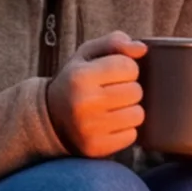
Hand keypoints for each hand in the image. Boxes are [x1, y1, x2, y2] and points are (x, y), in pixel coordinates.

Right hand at [53, 34, 147, 157]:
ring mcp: (90, 128)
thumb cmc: (75, 82)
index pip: (128, 67)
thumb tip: (142, 49)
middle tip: (113, 92)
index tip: (114, 74)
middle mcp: (84, 103)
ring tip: (113, 108)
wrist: (49, 119)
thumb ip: (114, 42)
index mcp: (80, 76)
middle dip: (129, 89)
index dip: (126, 68)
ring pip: (137, 115)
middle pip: (136, 91)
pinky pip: (132, 135)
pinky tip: (110, 124)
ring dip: (130, 110)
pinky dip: (125, 130)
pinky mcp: (97, 148)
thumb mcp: (86, 55)